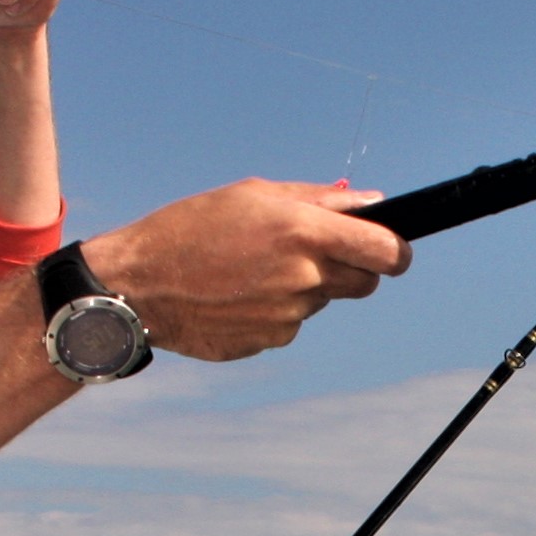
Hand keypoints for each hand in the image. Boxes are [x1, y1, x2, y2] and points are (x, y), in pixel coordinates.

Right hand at [85, 181, 412, 360]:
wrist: (138, 285)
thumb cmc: (191, 228)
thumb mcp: (254, 194)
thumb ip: (319, 199)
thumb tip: (372, 202)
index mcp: (303, 232)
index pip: (386, 252)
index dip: (397, 251)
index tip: (392, 250)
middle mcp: (303, 277)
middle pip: (366, 282)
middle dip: (353, 268)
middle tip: (314, 253)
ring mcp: (289, 315)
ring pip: (322, 300)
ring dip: (304, 286)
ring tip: (252, 268)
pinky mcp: (270, 341)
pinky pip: (291, 322)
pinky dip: (275, 309)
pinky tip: (238, 294)